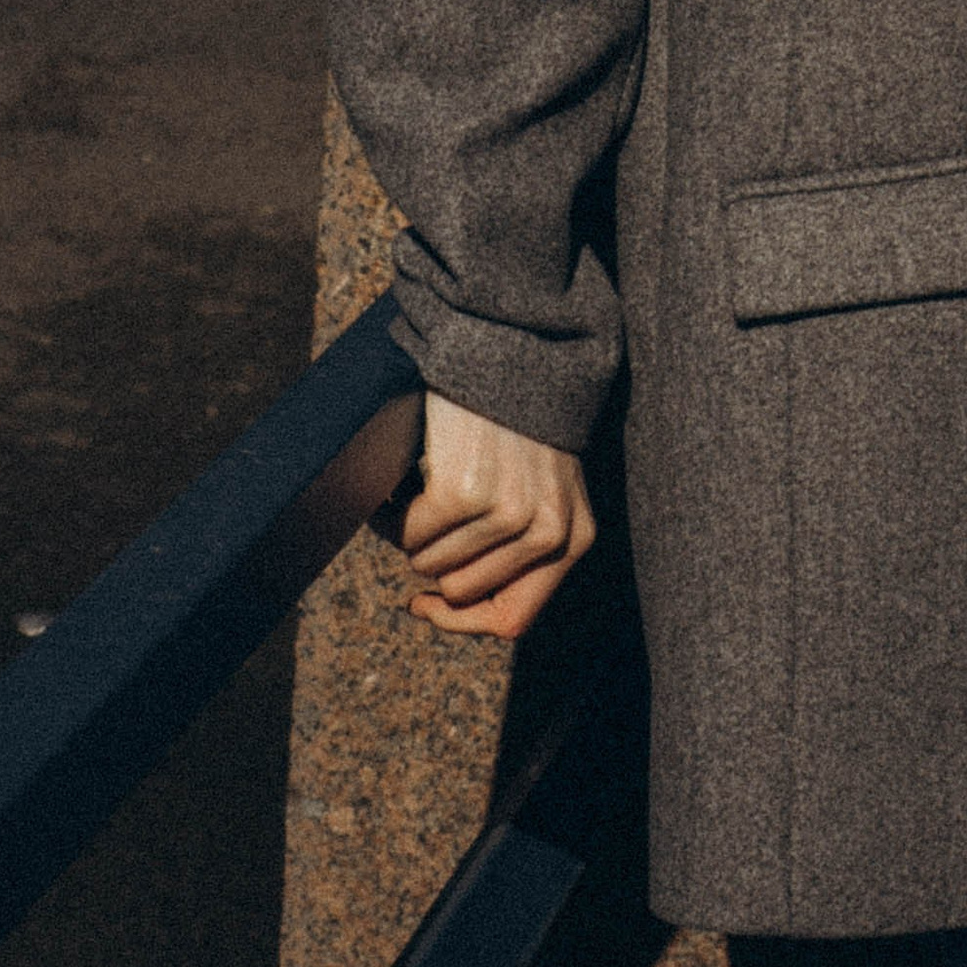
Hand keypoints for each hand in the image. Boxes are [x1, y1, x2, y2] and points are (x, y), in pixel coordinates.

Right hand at [388, 395, 594, 642]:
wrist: (509, 345)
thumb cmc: (517, 419)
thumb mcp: (543, 487)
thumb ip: (520, 546)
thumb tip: (451, 603)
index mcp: (573, 538)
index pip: (514, 619)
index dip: (461, 620)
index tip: (425, 603)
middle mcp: (548, 533)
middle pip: (462, 592)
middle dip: (432, 560)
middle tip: (421, 520)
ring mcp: (508, 513)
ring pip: (430, 564)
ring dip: (411, 534)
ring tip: (414, 496)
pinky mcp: (466, 492)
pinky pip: (409, 532)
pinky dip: (392, 513)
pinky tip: (397, 488)